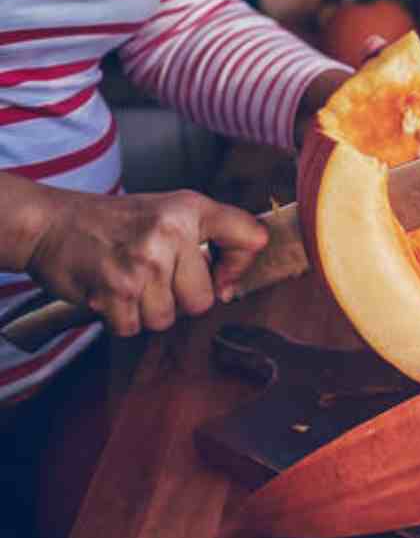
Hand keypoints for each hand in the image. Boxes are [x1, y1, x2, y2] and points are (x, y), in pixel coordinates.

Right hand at [25, 190, 267, 336]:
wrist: (50, 224)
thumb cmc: (115, 223)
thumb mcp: (171, 212)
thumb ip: (211, 240)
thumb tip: (232, 288)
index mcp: (190, 209)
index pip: (251, 238)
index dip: (240, 265)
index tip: (222, 273)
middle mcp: (170, 233)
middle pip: (203, 301)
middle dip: (179, 298)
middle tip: (154, 275)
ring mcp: (143, 264)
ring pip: (167, 318)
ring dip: (147, 310)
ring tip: (131, 281)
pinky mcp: (115, 291)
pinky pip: (134, 328)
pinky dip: (121, 318)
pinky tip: (111, 292)